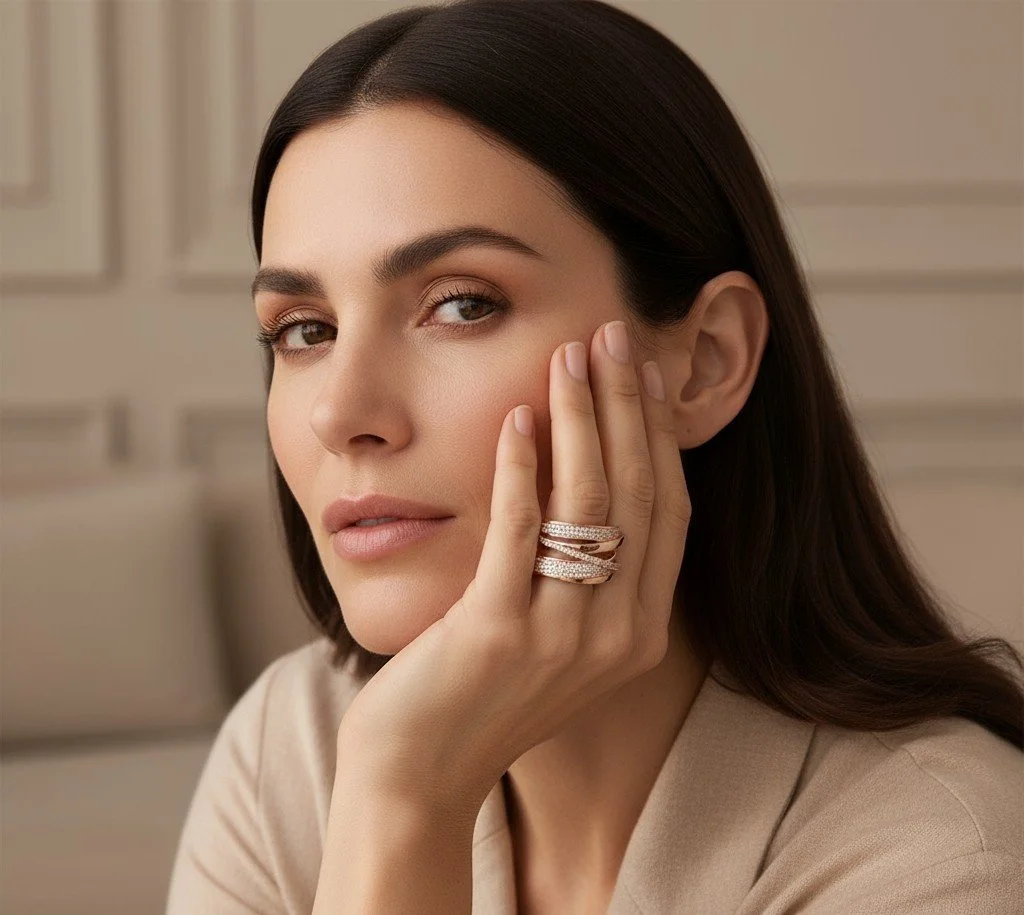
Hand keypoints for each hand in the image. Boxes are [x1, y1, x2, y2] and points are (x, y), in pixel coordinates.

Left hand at [335, 320, 690, 818]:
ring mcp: (561, 639)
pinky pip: (520, 531)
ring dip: (580, 418)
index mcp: (638, 634)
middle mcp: (615, 637)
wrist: (419, 774)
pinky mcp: (497, 634)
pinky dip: (521, 466)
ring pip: (587, 502)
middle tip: (611, 334)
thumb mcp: (555, 636)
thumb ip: (587, 574)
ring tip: (569, 354)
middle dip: (626, 405)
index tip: (644, 372)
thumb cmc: (479, 693)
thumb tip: (591, 476)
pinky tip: (519, 414)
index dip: (659, 435)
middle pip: (636, 493)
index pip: (668, 512)